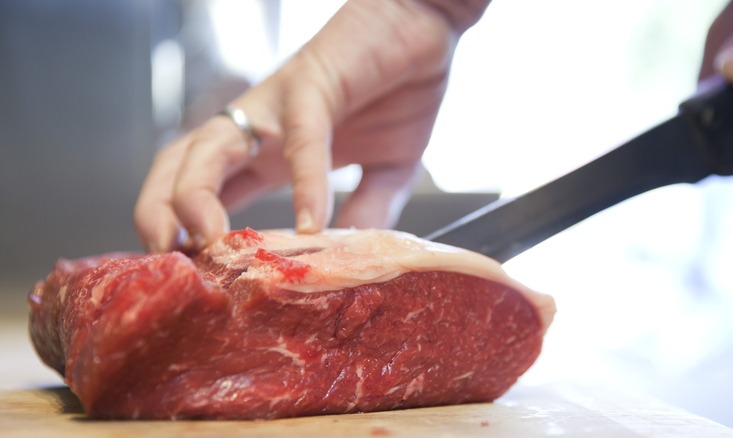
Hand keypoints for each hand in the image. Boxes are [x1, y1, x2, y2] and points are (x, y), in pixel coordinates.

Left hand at [134, 0, 490, 251]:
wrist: (424, 27)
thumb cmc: (399, 88)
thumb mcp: (388, 167)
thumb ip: (370, 208)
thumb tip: (355, 254)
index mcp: (269, 152)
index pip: (203, 191)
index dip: (182, 231)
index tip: (186, 277)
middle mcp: (258, 128)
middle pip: (180, 166)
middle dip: (157, 212)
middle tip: (167, 263)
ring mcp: (278, 106)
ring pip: (210, 147)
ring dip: (196, 196)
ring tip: (210, 244)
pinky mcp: (314, 84)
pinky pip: (300, 138)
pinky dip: (304, 184)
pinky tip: (310, 224)